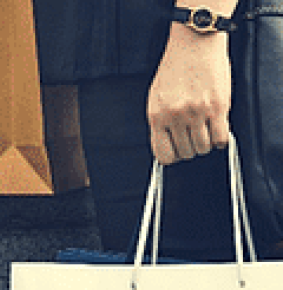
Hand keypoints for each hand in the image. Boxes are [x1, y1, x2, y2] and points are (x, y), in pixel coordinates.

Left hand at [147, 24, 232, 164]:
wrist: (194, 45)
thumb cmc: (176, 68)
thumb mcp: (157, 96)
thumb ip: (160, 120)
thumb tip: (165, 143)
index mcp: (156, 115)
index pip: (162, 154)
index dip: (172, 156)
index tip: (177, 151)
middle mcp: (175, 116)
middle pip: (185, 152)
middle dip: (191, 148)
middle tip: (194, 135)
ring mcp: (196, 112)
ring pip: (203, 148)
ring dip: (206, 143)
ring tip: (206, 129)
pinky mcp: (217, 107)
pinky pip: (221, 138)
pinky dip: (221, 138)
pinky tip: (217, 127)